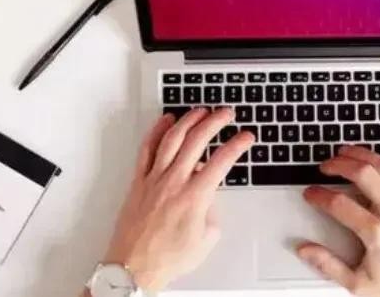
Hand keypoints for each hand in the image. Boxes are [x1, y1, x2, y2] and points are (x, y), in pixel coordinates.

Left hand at [102, 107, 253, 291]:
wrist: (133, 267)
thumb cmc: (167, 259)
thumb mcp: (205, 240)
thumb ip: (212, 214)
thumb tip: (209, 201)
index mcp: (195, 197)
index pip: (221, 161)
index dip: (237, 145)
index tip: (246, 137)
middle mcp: (174, 182)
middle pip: (197, 140)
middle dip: (215, 121)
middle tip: (226, 113)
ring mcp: (154, 179)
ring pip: (172, 139)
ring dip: (188, 120)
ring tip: (200, 111)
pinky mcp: (138, 182)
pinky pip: (147, 150)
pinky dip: (156, 131)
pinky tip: (165, 122)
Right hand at [298, 146, 379, 296]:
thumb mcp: (361, 285)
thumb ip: (329, 266)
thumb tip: (306, 251)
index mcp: (376, 233)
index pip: (338, 204)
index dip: (319, 195)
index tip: (311, 194)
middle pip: (362, 174)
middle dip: (338, 165)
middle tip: (325, 167)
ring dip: (364, 155)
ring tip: (348, 152)